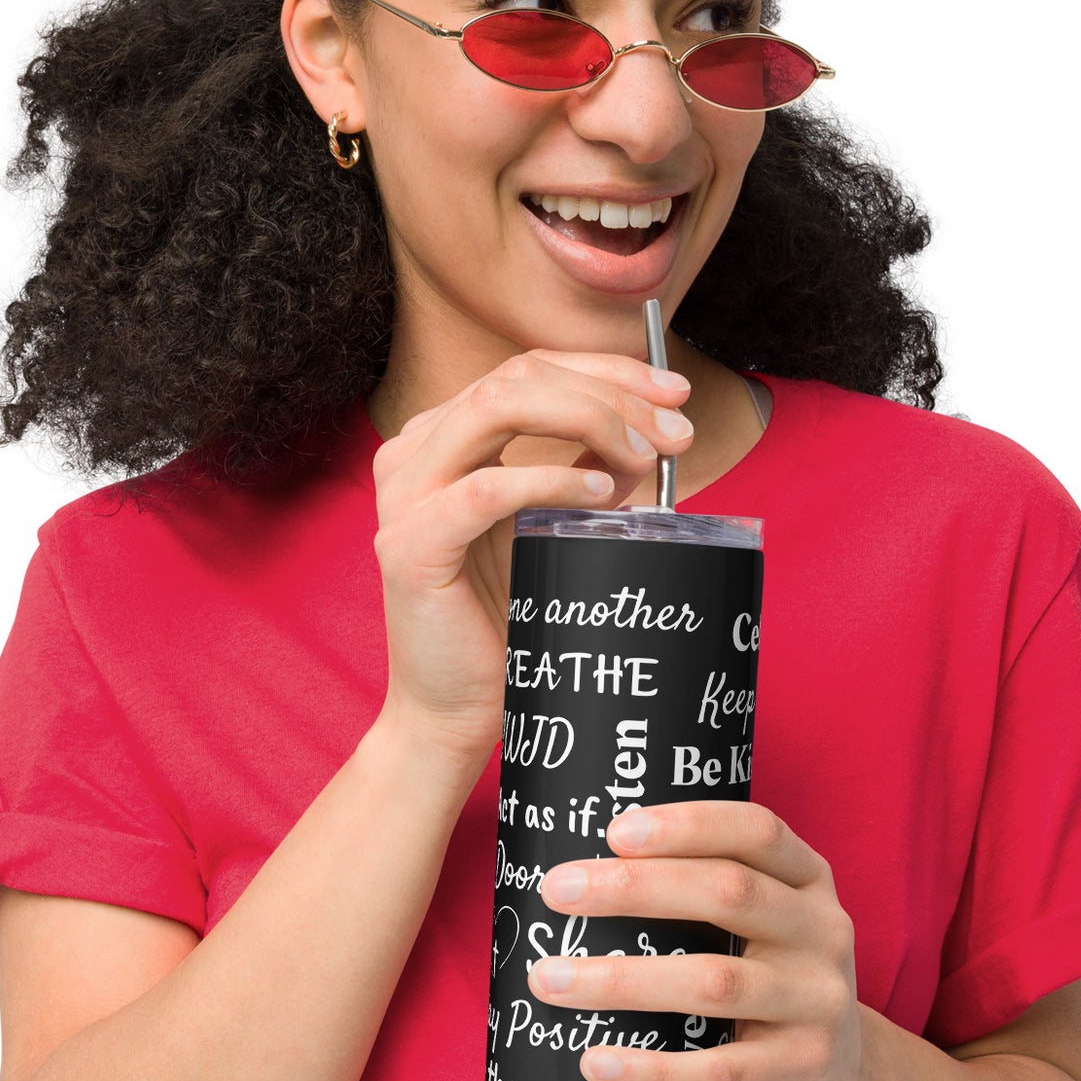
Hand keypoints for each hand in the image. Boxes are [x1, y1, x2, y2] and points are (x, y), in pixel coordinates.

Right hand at [370, 349, 693, 763]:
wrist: (453, 712)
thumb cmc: (505, 624)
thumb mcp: (554, 530)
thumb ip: (585, 475)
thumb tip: (649, 437)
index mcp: (441, 439)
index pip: (528, 368)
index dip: (608, 370)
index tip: (676, 395)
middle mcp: (412, 453)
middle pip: (519, 376)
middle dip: (611, 393)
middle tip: (676, 433)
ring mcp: (403, 496)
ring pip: (499, 407)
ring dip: (589, 420)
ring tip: (646, 459)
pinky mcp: (409, 545)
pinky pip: (488, 488)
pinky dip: (552, 479)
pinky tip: (601, 494)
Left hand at [528, 799, 871, 1080]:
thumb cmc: (769, 983)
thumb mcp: (763, 925)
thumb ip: (706, 893)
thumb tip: (582, 873)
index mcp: (808, 881)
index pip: (756, 831)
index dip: (688, 826)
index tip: (613, 832)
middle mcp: (823, 932)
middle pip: (728, 893)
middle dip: (633, 887)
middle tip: (556, 892)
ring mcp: (819, 1002)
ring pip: (713, 983)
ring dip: (620, 981)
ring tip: (548, 980)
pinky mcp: (802, 1069)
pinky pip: (717, 1070)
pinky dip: (650, 1068)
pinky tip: (595, 1061)